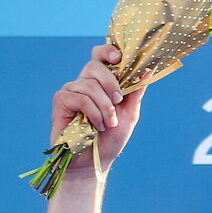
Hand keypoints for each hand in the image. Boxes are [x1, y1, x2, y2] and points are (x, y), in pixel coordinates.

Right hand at [52, 45, 145, 176]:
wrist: (95, 161)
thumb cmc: (111, 138)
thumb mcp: (129, 113)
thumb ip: (136, 91)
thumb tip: (150, 69)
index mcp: (101, 83)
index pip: (100, 56)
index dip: (107, 51)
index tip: (119, 59)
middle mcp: (85, 83)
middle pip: (95, 65)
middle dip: (111, 84)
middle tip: (118, 102)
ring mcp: (71, 90)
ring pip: (89, 84)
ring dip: (105, 107)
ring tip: (109, 124)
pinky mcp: (61, 100)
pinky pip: (80, 97)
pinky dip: (93, 113)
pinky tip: (96, 126)